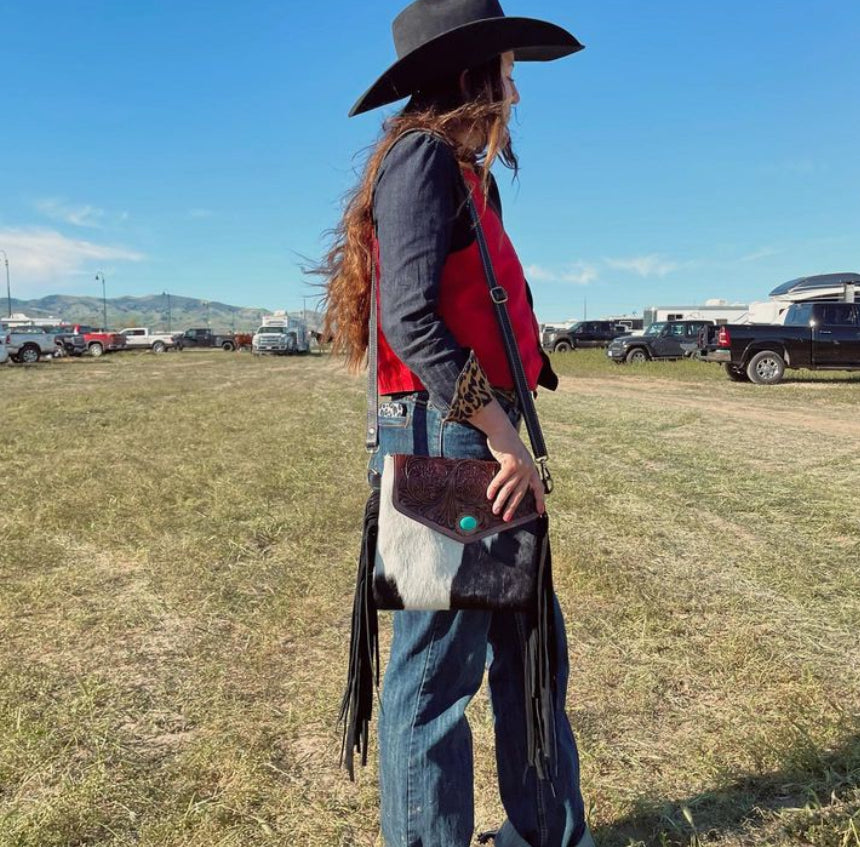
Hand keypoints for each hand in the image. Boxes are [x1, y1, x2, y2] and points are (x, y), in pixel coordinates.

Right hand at [469, 401, 544, 520]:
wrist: (502, 430)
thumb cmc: (506, 444)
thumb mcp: (516, 458)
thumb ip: (516, 470)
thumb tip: (509, 485)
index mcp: (531, 468)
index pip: (538, 487)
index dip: (539, 500)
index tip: (540, 511)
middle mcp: (528, 469)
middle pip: (521, 493)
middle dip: (513, 507)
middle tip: (507, 518)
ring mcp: (520, 467)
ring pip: (510, 489)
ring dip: (502, 501)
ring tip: (496, 510)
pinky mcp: (510, 464)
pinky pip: (501, 481)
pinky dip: (494, 489)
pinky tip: (490, 496)